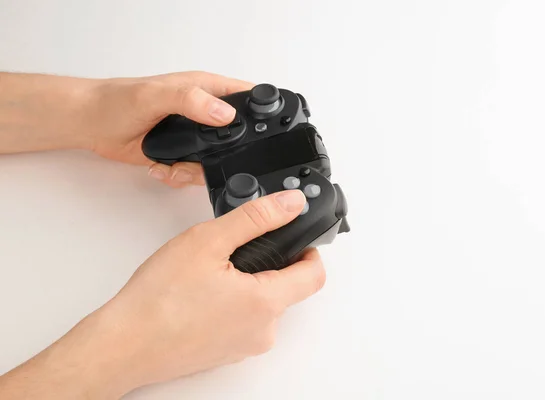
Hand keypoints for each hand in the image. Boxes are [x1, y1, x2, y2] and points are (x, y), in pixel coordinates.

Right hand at [0, 190, 325, 398]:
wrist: (124, 345)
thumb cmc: (158, 300)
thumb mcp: (208, 241)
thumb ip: (255, 218)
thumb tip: (289, 204)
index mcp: (265, 303)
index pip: (315, 275)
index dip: (309, 250)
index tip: (293, 237)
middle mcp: (262, 331)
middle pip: (289, 288)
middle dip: (271, 264)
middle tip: (238, 249)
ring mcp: (244, 345)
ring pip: (264, 304)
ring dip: (249, 284)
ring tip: (212, 273)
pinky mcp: (226, 353)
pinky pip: (244, 321)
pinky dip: (232, 303)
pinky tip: (202, 294)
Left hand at [84, 72, 252, 186]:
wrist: (90, 124)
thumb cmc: (115, 101)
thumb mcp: (155, 95)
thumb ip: (191, 100)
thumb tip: (224, 113)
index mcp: (205, 89)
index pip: (245, 95)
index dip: (259, 109)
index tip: (261, 130)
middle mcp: (203, 113)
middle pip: (237, 136)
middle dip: (228, 153)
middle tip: (204, 156)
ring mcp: (193, 136)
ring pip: (217, 161)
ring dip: (197, 170)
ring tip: (175, 165)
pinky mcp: (181, 155)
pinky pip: (195, 173)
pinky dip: (180, 177)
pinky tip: (162, 168)